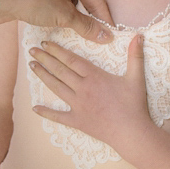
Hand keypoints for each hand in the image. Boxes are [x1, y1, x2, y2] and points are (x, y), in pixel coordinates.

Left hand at [1, 0, 112, 42]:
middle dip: (91, 6)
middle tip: (92, 23)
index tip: (108, 31)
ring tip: (76, 23)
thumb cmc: (33, 0)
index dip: (103, 15)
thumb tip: (105, 36)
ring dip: (77, 7)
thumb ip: (86, 25)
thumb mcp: (64, 15)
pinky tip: (60, 19)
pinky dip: (64, 5)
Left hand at [27, 36, 150, 143]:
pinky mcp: (77, 121)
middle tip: (32, 50)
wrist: (131, 133)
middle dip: (45, 59)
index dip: (57, 50)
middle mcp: (82, 89)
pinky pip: (58, 116)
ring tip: (32, 66)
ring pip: (56, 88)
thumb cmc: (133, 105)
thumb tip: (138, 35)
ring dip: (43, 76)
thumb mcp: (136, 78)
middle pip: (60, 71)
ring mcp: (78, 106)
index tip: (45, 43)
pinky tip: (35, 108)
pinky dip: (46, 112)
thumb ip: (135, 55)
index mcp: (94, 77)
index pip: (71, 60)